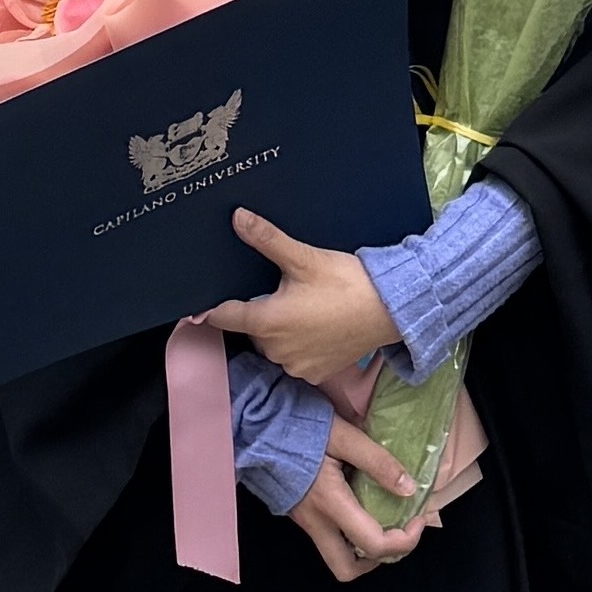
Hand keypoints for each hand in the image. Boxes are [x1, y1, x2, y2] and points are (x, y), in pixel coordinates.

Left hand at [203, 210, 398, 383]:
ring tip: (305, 308)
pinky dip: (299, 345)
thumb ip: (267, 239)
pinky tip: (317, 327)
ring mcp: (295, 365)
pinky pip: (294, 359)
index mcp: (267, 321)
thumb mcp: (304, 258)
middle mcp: (276, 350)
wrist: (389, 310)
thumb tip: (237, 217)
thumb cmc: (346, 282)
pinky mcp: (315, 373)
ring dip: (280, 330)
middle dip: (260, 312)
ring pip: (273, 345)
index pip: (223, 317)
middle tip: (283, 292)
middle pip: (251, 329)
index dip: (212, 308)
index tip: (202, 304)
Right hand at [288, 414, 432, 582]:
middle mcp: (315, 523)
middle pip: (346, 570)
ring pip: (335, 557)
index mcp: (331, 504)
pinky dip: (349, 534)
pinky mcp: (297, 514)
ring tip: (381, 520)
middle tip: (397, 533)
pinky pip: (327, 538)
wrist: (254, 425)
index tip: (418, 518)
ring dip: (362, 549)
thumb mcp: (344, 435)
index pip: (374, 545)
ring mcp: (303, 522)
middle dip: (378, 560)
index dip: (405, 541)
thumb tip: (409, 489)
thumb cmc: (299, 426)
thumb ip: (378, 462)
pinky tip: (358, 506)